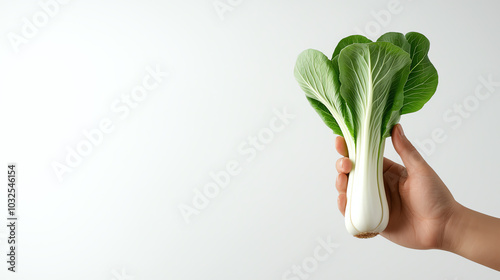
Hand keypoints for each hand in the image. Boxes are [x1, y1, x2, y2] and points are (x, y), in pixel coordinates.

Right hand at [335, 124, 457, 248]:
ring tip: (343, 181)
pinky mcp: (372, 221)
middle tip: (345, 164)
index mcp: (386, 171)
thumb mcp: (420, 170)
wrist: (443, 228)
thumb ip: (405, 150)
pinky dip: (344, 206)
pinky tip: (343, 200)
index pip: (363, 156)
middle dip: (342, 166)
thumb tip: (395, 126)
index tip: (340, 140)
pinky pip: (352, 213)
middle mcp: (376, 186)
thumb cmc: (436, 197)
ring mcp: (373, 204)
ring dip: (340, 184)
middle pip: (351, 173)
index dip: (350, 148)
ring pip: (349, 191)